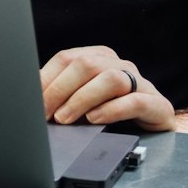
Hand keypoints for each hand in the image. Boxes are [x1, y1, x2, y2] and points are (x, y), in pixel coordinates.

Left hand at [40, 45, 175, 132]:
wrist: (155, 130)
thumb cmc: (114, 113)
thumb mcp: (86, 100)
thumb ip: (64, 95)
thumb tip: (32, 101)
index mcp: (99, 57)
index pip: (68, 58)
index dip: (47, 78)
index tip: (31, 100)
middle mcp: (119, 64)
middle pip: (86, 64)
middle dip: (60, 89)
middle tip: (46, 113)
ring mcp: (140, 82)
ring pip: (110, 79)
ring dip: (83, 99)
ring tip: (66, 119)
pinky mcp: (156, 104)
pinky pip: (135, 101)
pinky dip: (112, 110)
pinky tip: (95, 120)